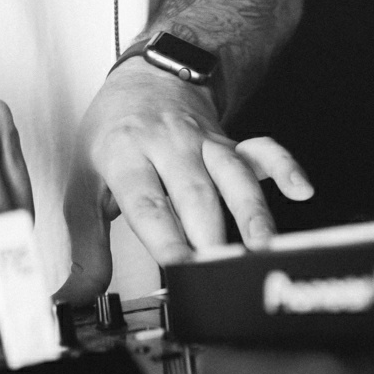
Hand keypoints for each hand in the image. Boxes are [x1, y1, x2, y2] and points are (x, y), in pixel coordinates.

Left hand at [57, 58, 312, 302]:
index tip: (178, 268)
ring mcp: (205, 144)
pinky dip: (285, 168)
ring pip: (233, 176)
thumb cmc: (112, 132)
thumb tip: (73, 296)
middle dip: (211, 234)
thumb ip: (85, 246)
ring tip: (261, 248)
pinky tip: (300, 190)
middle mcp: (169, 147)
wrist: (144, 77)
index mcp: (126, 156)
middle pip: (196, 194)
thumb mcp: (83, 183)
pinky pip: (263, 151)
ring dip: (250, 213)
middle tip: (219, 272)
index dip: (165, 237)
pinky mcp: (232, 144)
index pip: (148, 203)